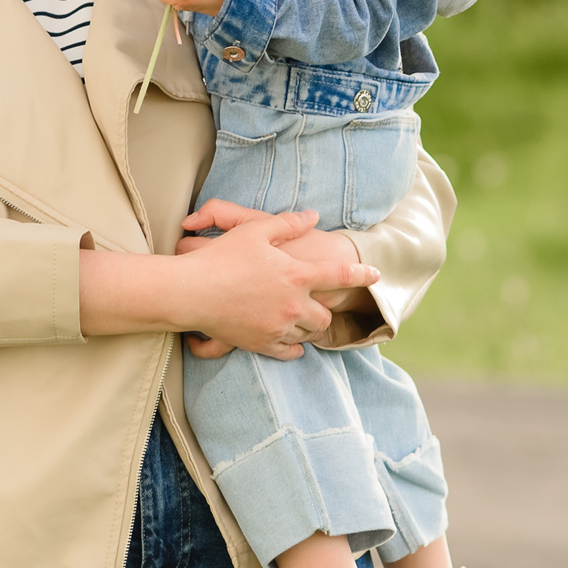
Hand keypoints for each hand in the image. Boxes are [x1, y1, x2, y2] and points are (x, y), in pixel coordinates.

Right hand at [171, 201, 379, 358]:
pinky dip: (294, 345)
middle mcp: (293, 305)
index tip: (376, 276)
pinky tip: (290, 337)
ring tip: (300, 316)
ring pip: (308, 333)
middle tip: (317, 302)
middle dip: (325, 310)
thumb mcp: (255, 231)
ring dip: (308, 325)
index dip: (362, 275)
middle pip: (325, 315)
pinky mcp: (262, 344)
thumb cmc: (221, 257)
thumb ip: (287, 224)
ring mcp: (278, 327)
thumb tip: (312, 216)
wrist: (191, 292)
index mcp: (296, 275)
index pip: (340, 276)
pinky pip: (289, 351)